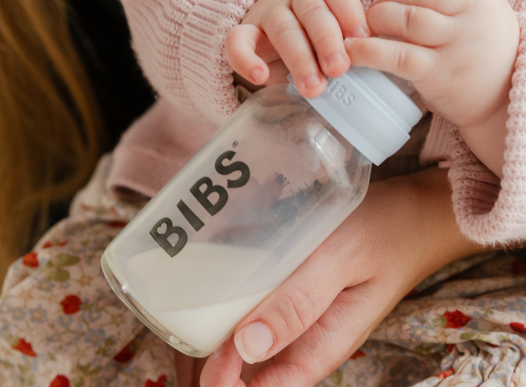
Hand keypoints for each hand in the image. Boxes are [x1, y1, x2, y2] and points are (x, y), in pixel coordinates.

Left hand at [199, 167, 484, 386]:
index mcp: (319, 346)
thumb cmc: (381, 233)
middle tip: (174, 326)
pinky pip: (251, 316)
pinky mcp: (292, 297)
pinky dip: (222, 311)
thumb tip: (248, 348)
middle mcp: (303, 341)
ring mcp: (296, 320)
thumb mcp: (341, 262)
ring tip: (179, 311)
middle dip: (203, 366)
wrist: (412, 216)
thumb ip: (300, 303)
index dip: (221, 383)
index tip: (198, 355)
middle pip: (244, 375)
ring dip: (206, 341)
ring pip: (242, 349)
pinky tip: (205, 291)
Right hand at [225, 0, 369, 96]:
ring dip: (299, 58)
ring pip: (283, 28)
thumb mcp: (335, 37)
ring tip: (312, 87)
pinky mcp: (245, 33)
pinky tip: (259, 77)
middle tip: (338, 69)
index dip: (350, 13)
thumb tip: (369, 68)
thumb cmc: (314, 39)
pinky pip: (237, 40)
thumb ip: (348, 47)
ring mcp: (269, 13)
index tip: (362, 39)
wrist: (272, 31)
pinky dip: (245, 59)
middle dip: (327, 41)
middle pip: (312, 12)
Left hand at [346, 0, 519, 177]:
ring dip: (378, 20)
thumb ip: (454, 4)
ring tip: (365, 32)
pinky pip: (399, 56)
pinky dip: (370, 51)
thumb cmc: (482, 60)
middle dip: (390, 0)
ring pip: (407, 18)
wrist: (502, 103)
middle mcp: (471, 15)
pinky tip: (352, 52)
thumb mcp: (482, 20)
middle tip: (377, 17)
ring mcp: (455, 44)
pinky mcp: (437, 73)